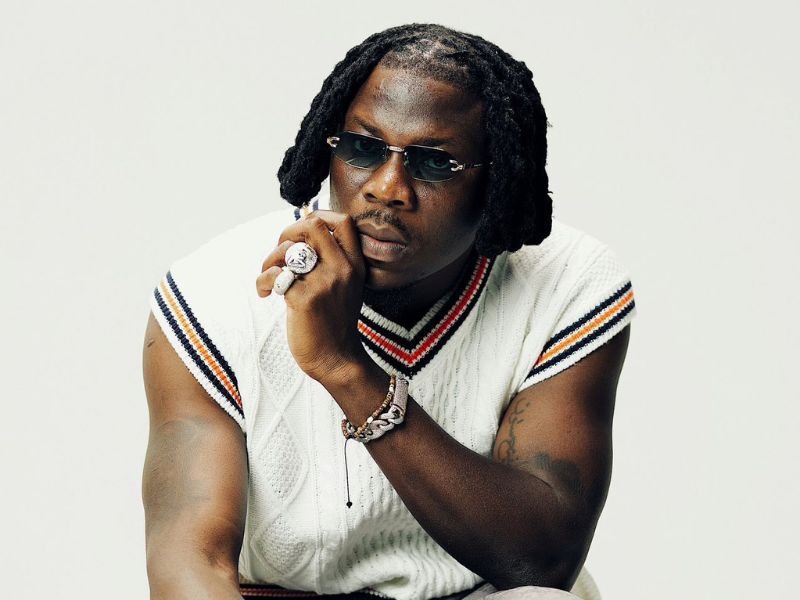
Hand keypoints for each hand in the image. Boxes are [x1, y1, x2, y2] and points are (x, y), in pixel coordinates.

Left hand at [256, 211, 370, 386]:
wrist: (336, 360)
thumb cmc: (333, 322)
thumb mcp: (343, 286)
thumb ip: (330, 261)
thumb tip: (300, 233)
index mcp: (355, 264)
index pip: (343, 222)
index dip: (318, 217)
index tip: (302, 232)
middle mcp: (343, 269)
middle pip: (313, 226)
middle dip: (288, 231)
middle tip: (280, 252)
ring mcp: (325, 283)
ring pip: (289, 249)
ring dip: (270, 259)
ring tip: (268, 276)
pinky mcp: (305, 299)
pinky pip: (276, 275)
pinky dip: (262, 281)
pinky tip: (265, 294)